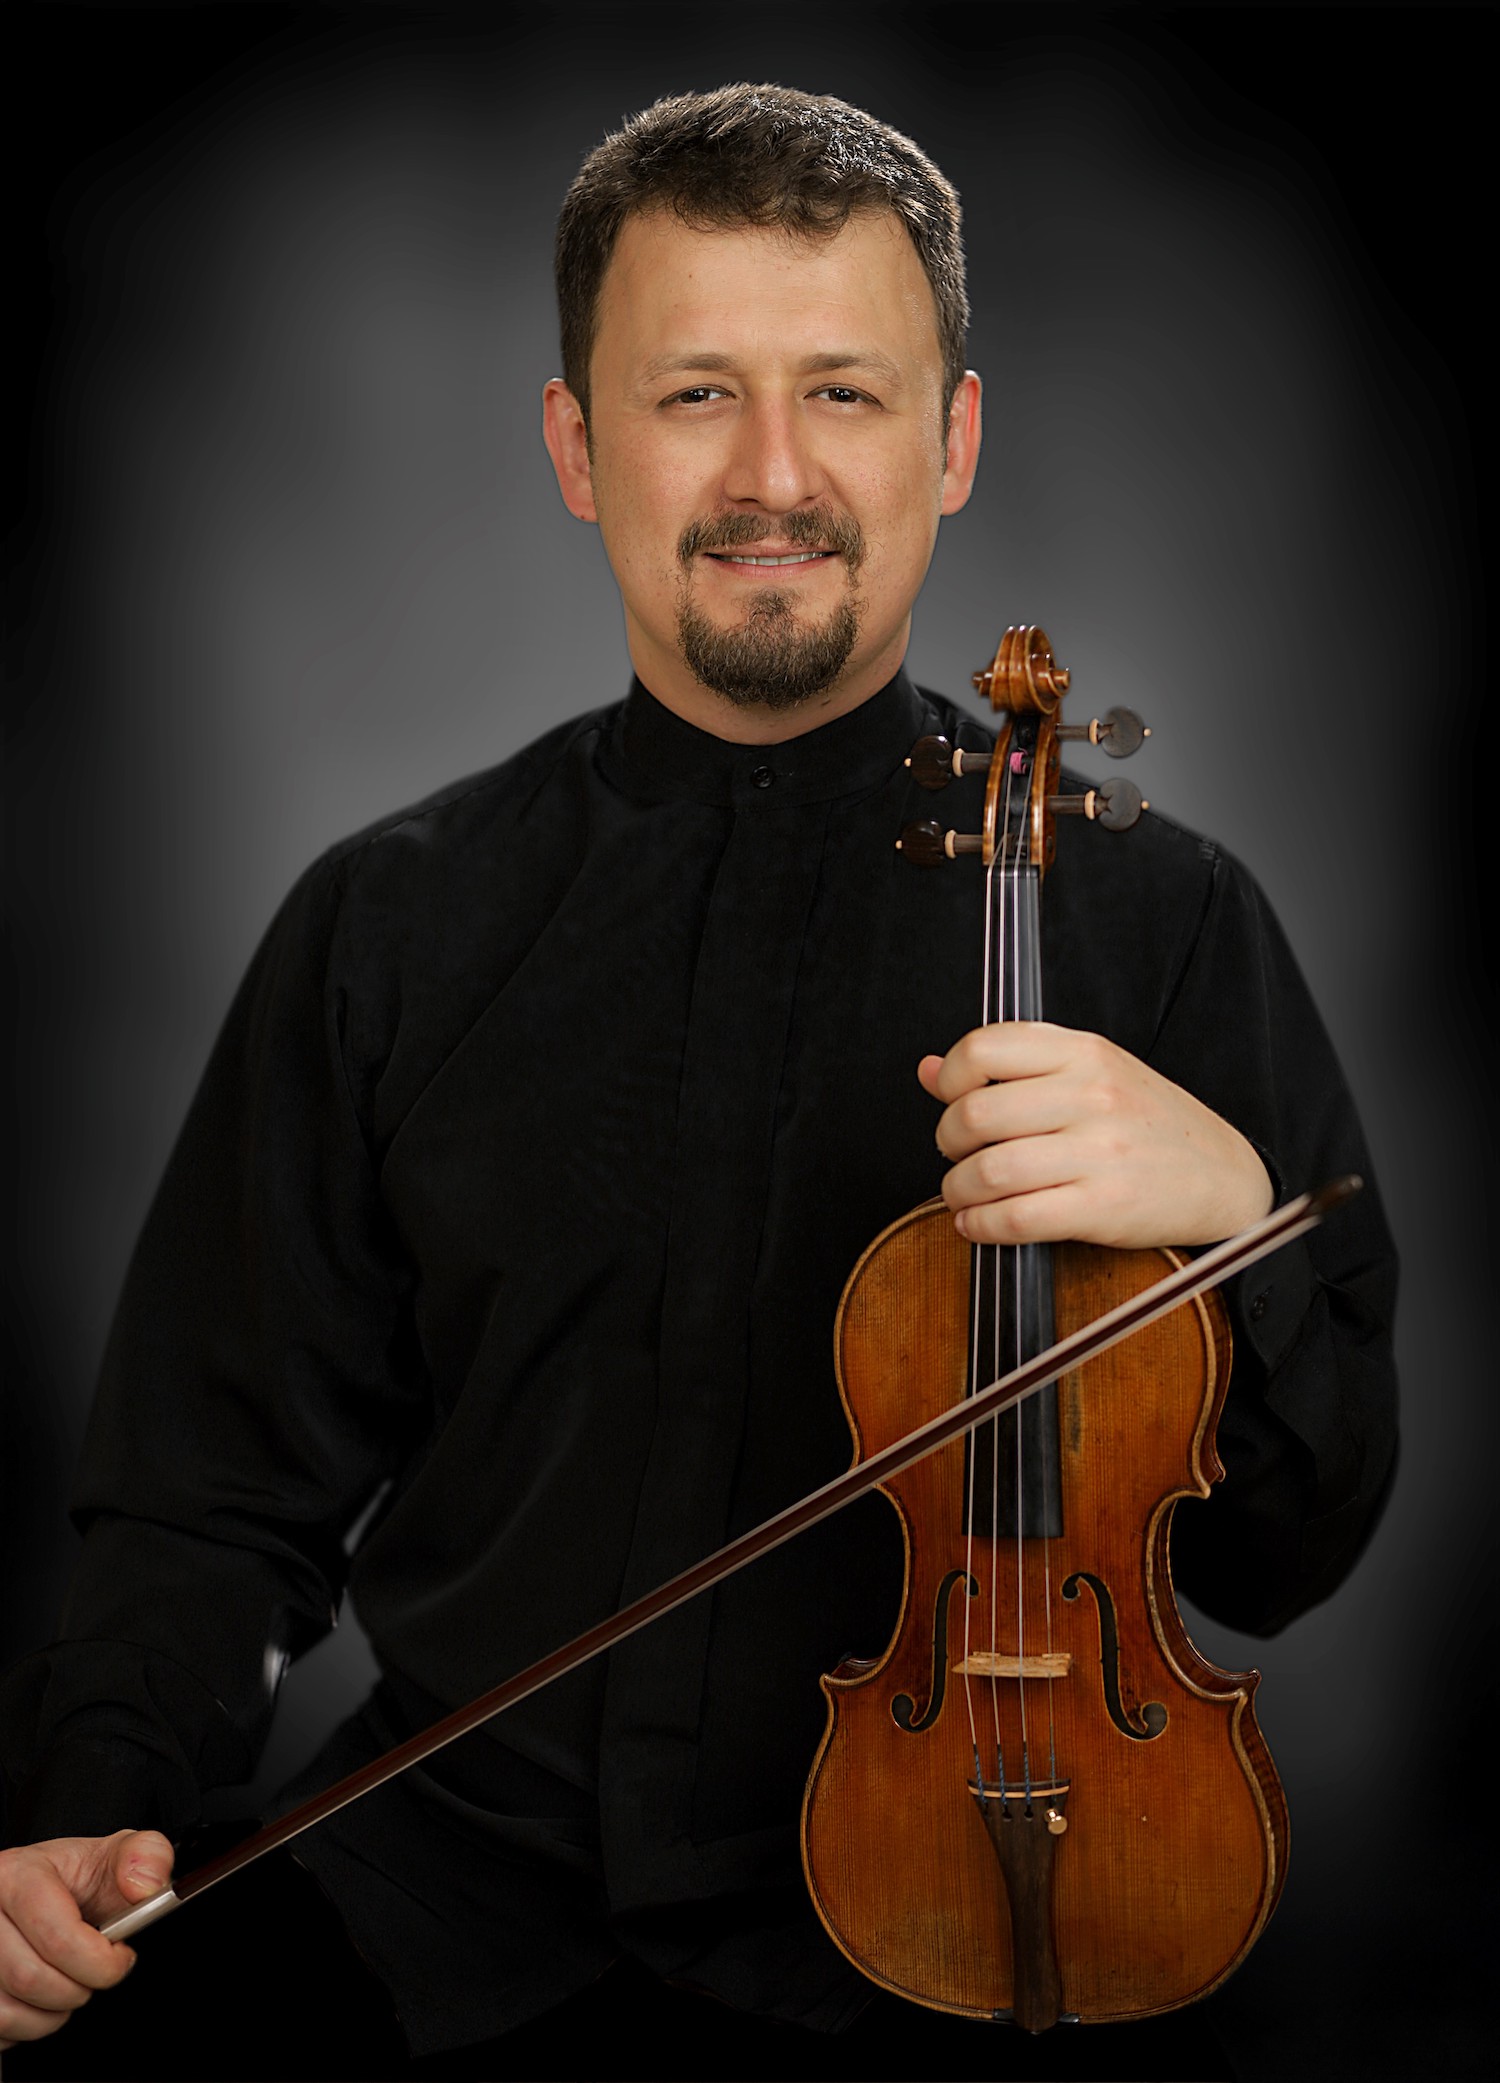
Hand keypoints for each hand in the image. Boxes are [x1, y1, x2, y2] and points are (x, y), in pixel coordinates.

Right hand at [0, 1829, 172, 2048]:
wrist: (51, 1891)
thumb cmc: (78, 1879)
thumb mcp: (116, 1855)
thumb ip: (147, 1856)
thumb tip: (145, 1886)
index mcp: (17, 1875)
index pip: (58, 1938)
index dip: (100, 1961)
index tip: (120, 1958)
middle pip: (29, 1979)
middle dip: (77, 1988)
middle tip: (94, 1973)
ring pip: (8, 2012)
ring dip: (52, 2013)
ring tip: (69, 1982)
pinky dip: (28, 2026)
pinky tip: (42, 1996)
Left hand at [919, 1022, 1272, 1249]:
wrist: (1225, 1176)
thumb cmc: (1149, 1124)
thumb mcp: (1090, 1073)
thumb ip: (1012, 1067)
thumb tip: (929, 1070)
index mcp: (1085, 1052)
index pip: (984, 1049)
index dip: (951, 1080)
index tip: (953, 1101)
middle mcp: (1092, 1095)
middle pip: (975, 1114)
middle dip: (947, 1141)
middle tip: (957, 1154)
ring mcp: (1100, 1152)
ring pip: (990, 1171)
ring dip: (958, 1190)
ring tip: (964, 1194)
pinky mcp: (1104, 1207)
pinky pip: (1017, 1219)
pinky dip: (982, 1226)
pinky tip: (979, 1223)